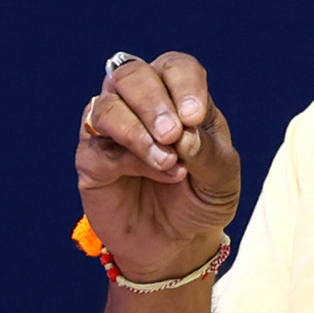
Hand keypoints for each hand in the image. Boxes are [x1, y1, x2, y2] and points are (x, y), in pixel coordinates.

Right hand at [75, 52, 240, 285]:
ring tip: (169, 161)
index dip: (184, 84)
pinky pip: (99, 146)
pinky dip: (131, 157)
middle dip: (153, 102)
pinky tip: (158, 173)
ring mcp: (110, 130)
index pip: (175, 67)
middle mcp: (139, 104)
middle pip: (132, 75)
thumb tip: (183, 134)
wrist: (177, 245)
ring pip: (108, 106)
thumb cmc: (201, 199)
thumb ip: (208, 152)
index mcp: (177, 95)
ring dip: (138, 131)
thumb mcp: (221, 179)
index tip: (195, 116)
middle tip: (173, 135)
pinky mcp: (92, 160)